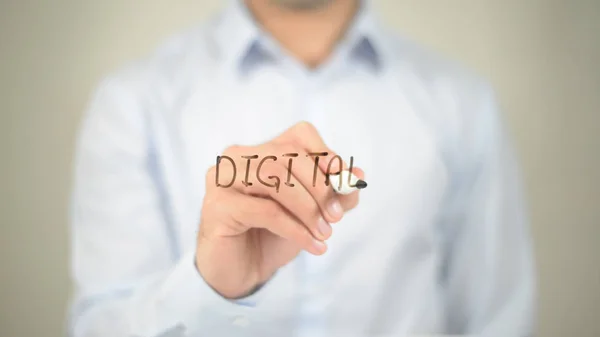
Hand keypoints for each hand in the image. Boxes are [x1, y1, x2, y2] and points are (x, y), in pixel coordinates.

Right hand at [195, 121, 363, 298]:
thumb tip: (357, 175)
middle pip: (288, 156)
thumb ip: (334, 194)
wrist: (242, 271)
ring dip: (307, 208)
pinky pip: (265, 210)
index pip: (298, 135)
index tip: (344, 179)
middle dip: (319, 186)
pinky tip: (312, 245)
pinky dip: (295, 228)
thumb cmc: (273, 235)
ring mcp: (223, 179)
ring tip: (325, 233)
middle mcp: (238, 158)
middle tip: (336, 216)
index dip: (325, 154)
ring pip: (274, 178)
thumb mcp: (311, 213)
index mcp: (261, 151)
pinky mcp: (217, 206)